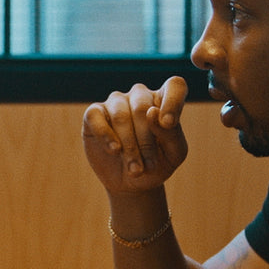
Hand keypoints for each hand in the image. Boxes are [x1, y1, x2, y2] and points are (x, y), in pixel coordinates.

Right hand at [81, 77, 189, 193]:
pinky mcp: (94, 113)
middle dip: (146, 141)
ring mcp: (116, 102)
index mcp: (164, 100)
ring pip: (120, 116)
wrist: (131, 182)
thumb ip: (171, 132)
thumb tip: (151, 112)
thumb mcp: (174, 153)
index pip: (175, 86)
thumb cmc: (157, 163)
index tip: (169, 124)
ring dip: (129, 146)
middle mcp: (140, 96)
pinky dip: (105, 136)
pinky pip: (96, 116)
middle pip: (142, 108)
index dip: (172, 102)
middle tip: (148, 165)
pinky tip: (114, 150)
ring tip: (135, 169)